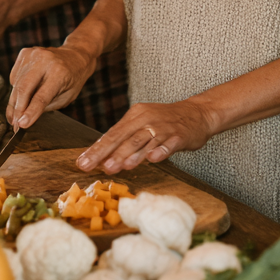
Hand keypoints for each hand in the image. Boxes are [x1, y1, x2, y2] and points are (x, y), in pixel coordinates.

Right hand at [6, 44, 95, 130]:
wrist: (75, 56)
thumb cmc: (72, 79)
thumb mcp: (66, 97)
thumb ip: (46, 106)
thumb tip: (24, 118)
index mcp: (60, 73)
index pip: (41, 97)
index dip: (30, 112)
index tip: (21, 125)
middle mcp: (45, 60)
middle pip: (23, 89)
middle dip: (16, 110)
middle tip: (15, 125)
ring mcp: (33, 54)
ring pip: (16, 84)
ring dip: (14, 103)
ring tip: (17, 114)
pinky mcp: (24, 53)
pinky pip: (14, 77)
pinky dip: (16, 89)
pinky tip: (25, 92)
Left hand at [75, 100, 214, 174]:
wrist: (197, 113)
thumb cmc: (166, 122)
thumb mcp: (143, 125)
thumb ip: (125, 141)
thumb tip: (104, 159)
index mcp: (135, 116)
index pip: (112, 134)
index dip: (97, 149)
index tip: (82, 163)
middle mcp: (147, 120)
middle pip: (125, 138)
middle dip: (109, 153)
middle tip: (95, 167)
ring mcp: (164, 127)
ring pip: (144, 141)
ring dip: (130, 154)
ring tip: (117, 166)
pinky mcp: (179, 135)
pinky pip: (169, 143)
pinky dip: (161, 151)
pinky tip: (154, 159)